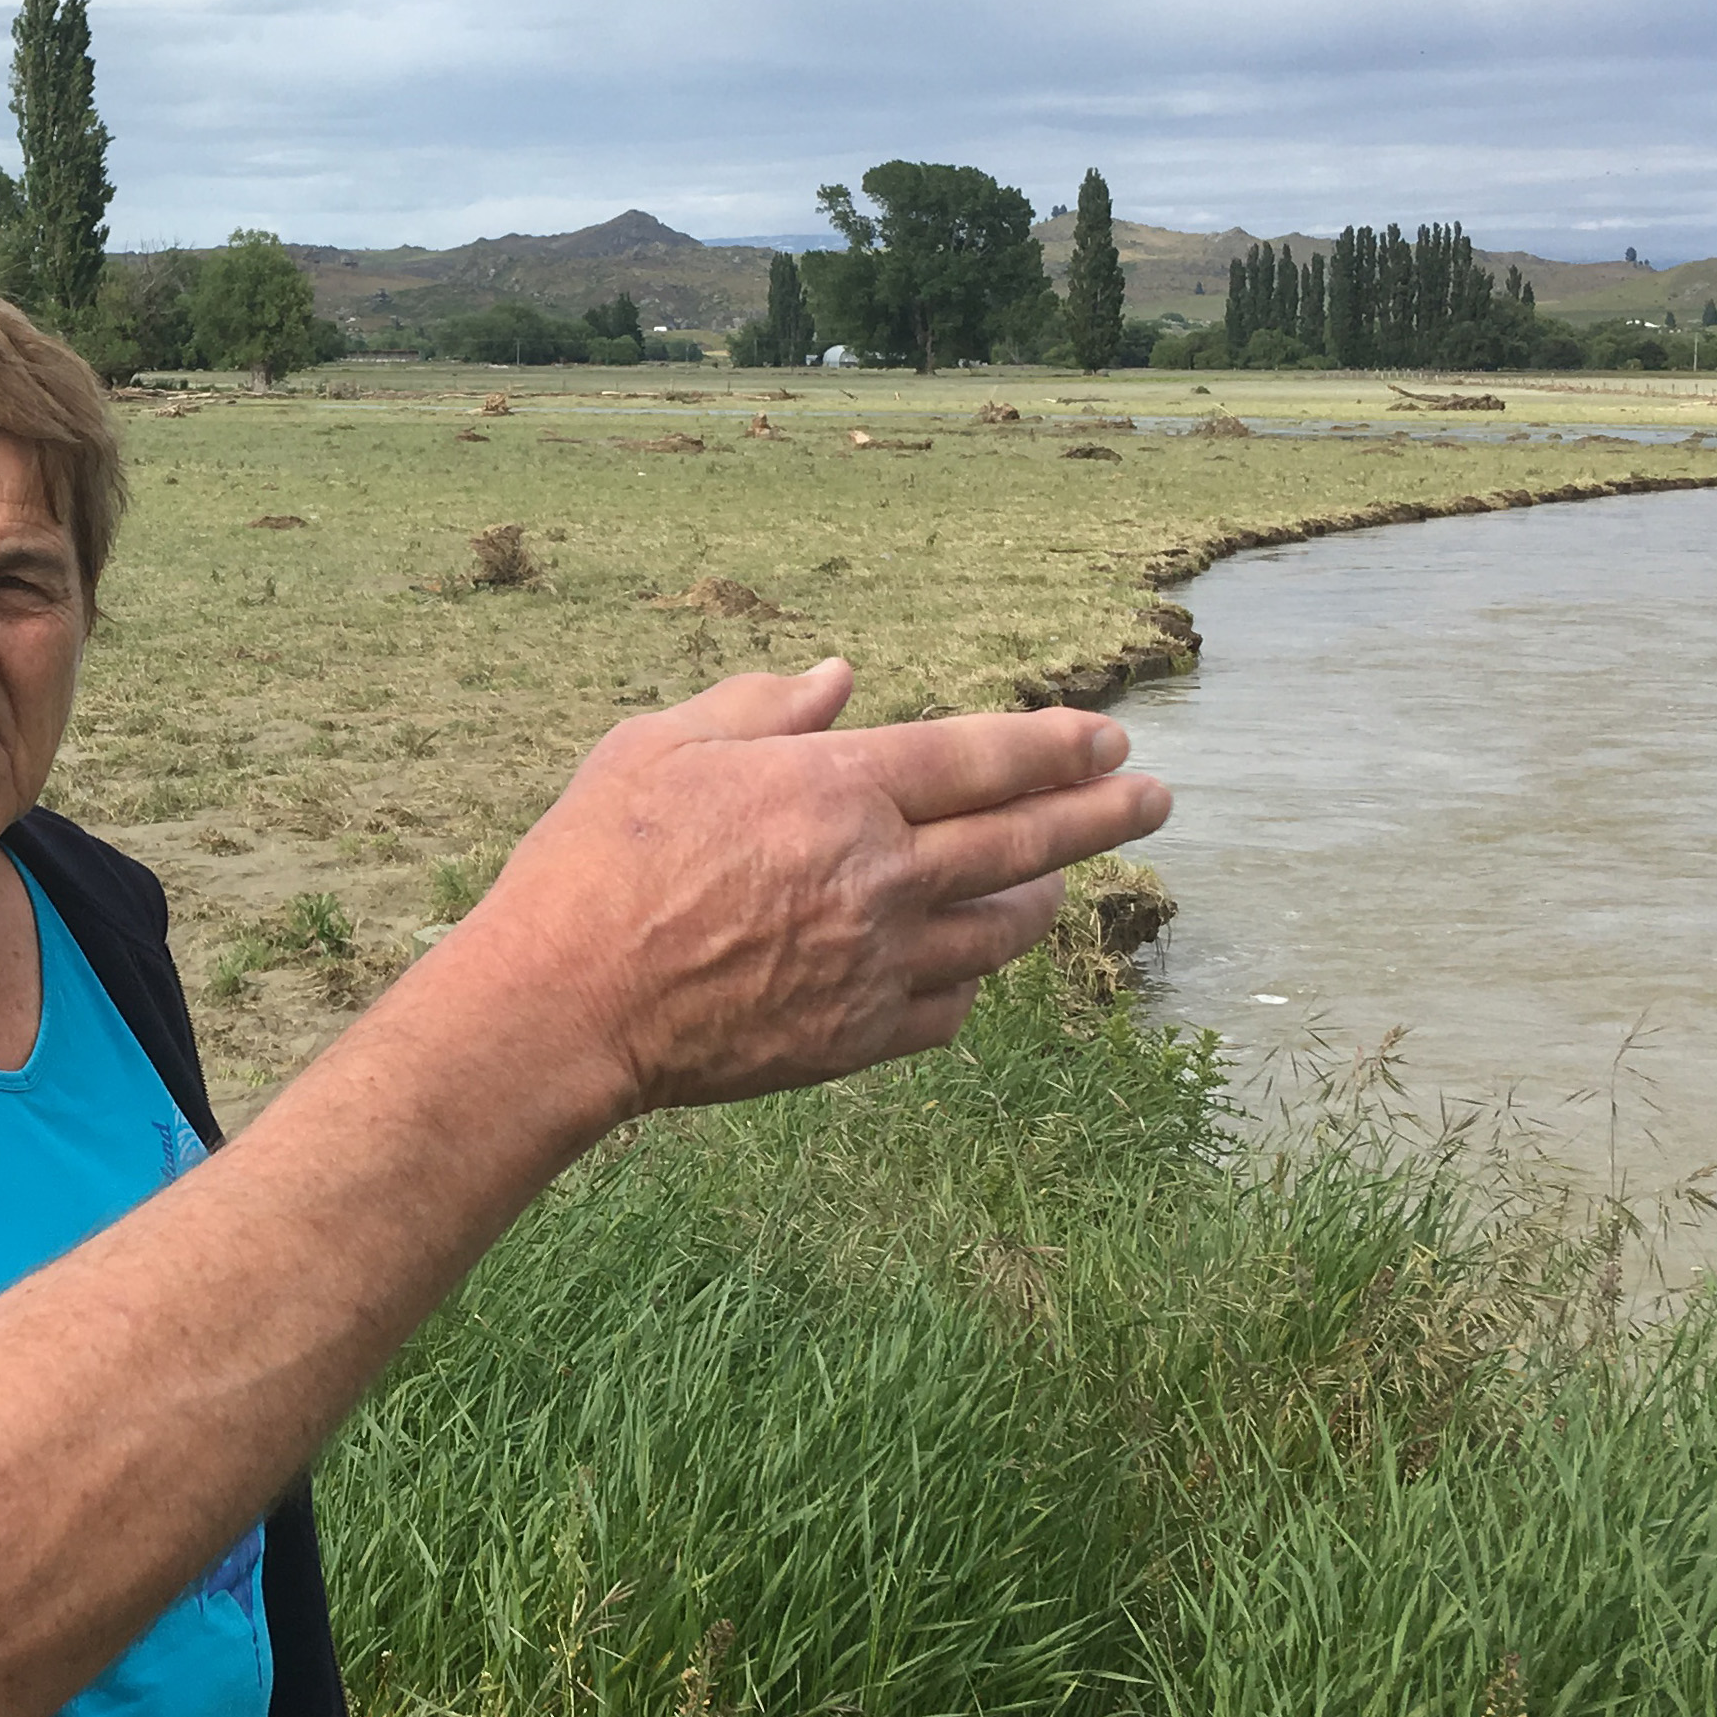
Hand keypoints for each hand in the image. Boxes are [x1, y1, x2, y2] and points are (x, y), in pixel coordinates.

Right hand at [455, 658, 1169, 1119]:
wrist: (563, 1007)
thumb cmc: (594, 863)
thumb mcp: (657, 747)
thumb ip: (761, 707)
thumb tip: (841, 679)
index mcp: (834, 789)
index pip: (981, 758)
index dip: (1056, 745)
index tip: (1110, 739)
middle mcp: (878, 875)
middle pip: (1025, 839)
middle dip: (1103, 814)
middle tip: (1154, 799)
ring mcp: (878, 963)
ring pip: (1003, 929)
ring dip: (1045, 897)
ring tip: (1062, 881)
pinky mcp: (857, 1036)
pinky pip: (952, 1006)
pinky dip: (972, 980)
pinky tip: (970, 965)